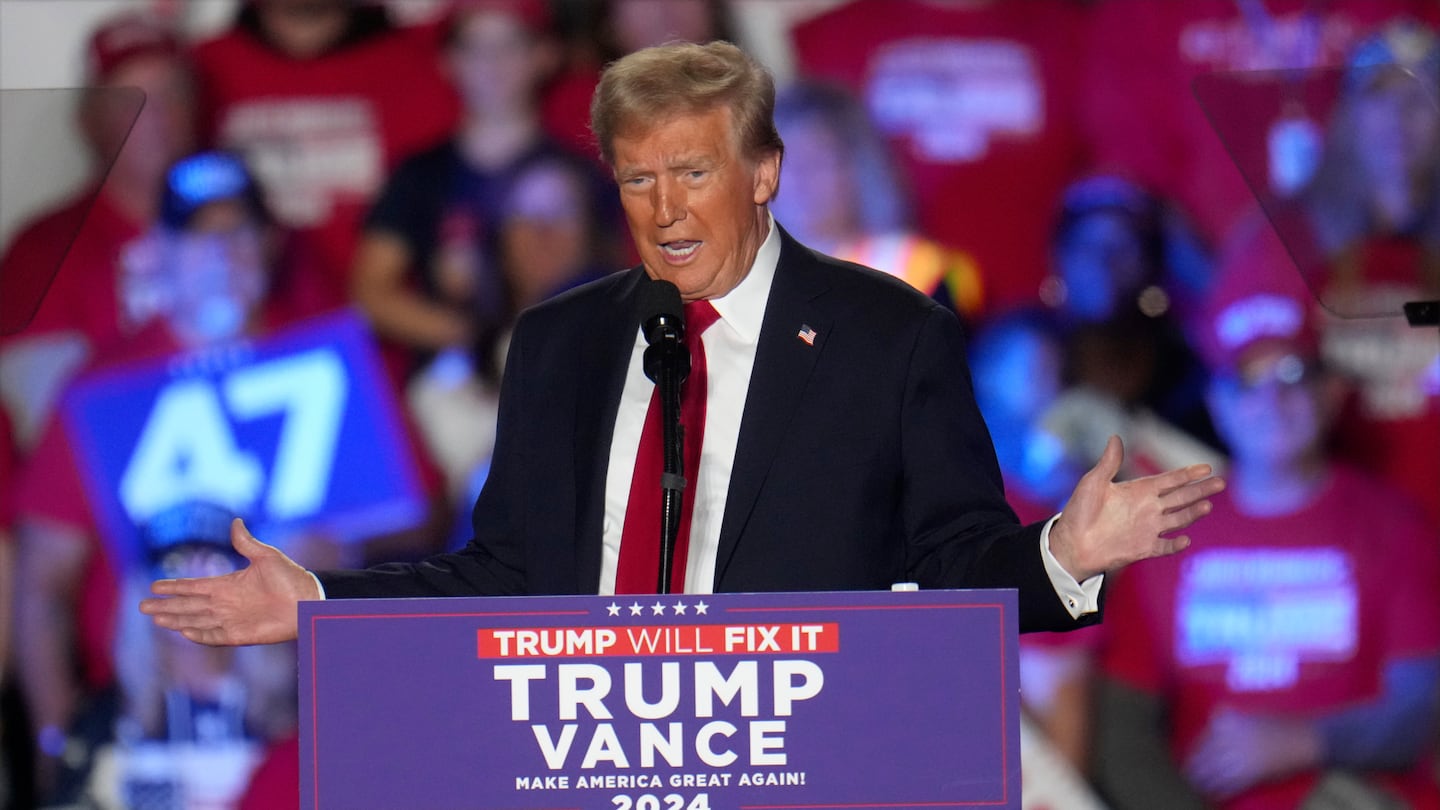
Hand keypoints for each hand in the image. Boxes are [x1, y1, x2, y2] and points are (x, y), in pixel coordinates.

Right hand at [139, 518, 318, 645]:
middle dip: (166, 606)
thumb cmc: (292, 577)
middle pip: (189, 605)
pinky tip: (183, 632)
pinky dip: (199, 635)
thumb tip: (236, 521)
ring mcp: (232, 620)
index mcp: (229, 584)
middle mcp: (226, 603)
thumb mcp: (267, 556)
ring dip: (177, 619)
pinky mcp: (241, 635)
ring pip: (197, 620)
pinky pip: (214, 636)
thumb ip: (246, 543)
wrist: (310, 600)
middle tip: (142, 606)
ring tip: (156, 619)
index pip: (195, 586)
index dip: (175, 586)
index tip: (155, 585)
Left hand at [1048, 435, 1223, 580]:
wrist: (1070, 543)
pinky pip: (1164, 546)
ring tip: (1207, 505)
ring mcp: (1148, 529)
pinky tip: (1186, 539)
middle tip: (1221, 482)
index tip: (1206, 467)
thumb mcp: (1093, 482)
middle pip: (1181, 497)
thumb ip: (1109, 463)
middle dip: (1200, 490)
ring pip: (1178, 519)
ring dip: (1193, 513)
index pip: (1170, 480)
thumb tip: (1115, 437)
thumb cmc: (1079, 511)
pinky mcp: (1143, 548)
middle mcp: (1148, 509)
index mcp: (1138, 491)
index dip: (1187, 474)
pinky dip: (1175, 544)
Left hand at [1184, 708, 1321, 799]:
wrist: (1306, 737)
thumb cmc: (1282, 726)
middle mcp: (1227, 737)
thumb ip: (1229, 724)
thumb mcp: (1249, 715)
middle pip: (1202, 758)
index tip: (1192, 760)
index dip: (1196, 753)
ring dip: (1203, 783)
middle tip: (1191, 777)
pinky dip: (1219, 792)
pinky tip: (1215, 795)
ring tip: (1199, 788)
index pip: (1201, 740)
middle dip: (1195, 770)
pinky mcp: (1249, 774)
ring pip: (1210, 774)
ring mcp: (1237, 756)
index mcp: (1226, 721)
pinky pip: (1227, 786)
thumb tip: (1211, 733)